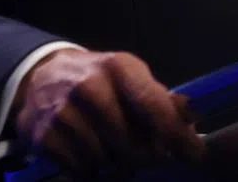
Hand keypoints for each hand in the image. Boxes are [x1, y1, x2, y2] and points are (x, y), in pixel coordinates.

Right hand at [10, 48, 204, 178]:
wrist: (43, 75)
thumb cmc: (99, 77)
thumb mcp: (130, 76)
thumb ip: (160, 98)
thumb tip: (193, 118)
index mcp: (119, 67)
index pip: (152, 104)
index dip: (175, 133)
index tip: (194, 154)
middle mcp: (90, 87)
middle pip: (132, 144)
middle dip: (147, 156)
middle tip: (151, 155)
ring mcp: (64, 112)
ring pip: (107, 161)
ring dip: (117, 163)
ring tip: (116, 148)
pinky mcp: (44, 136)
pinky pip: (82, 171)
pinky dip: (93, 169)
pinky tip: (92, 151)